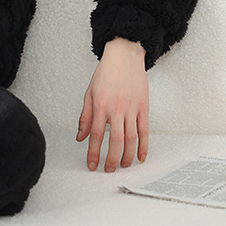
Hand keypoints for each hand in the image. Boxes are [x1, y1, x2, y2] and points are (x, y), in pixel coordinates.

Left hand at [76, 36, 148, 172]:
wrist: (124, 56)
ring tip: (123, 166)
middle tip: (108, 169)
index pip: (96, 135)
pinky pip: (145, 131)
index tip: (92, 164)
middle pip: (115, 141)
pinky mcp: (144, 108)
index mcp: (100, 105)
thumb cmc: (106, 72)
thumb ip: (85, 116)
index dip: (93, 153)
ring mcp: (131, 109)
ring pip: (131, 139)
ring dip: (127, 156)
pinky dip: (144, 146)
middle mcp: (116, 108)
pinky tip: (140, 157)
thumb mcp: (89, 93)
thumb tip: (80, 136)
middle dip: (111, 160)